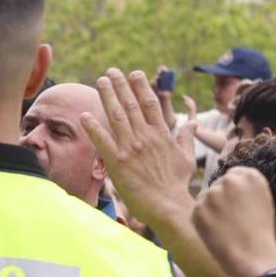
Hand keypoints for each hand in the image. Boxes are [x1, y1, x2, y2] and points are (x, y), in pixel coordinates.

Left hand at [83, 70, 195, 225]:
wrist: (168, 205)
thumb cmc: (177, 184)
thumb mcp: (186, 158)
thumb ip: (186, 138)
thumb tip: (192, 123)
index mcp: (161, 134)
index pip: (149, 104)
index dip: (141, 87)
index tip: (134, 74)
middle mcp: (145, 137)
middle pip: (131, 105)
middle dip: (120, 86)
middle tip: (111, 71)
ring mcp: (130, 148)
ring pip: (117, 116)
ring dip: (107, 97)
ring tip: (100, 82)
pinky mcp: (117, 162)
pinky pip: (102, 141)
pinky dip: (93, 128)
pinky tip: (83, 116)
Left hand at [193, 165, 275, 276]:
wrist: (252, 254)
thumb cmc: (261, 232)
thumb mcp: (262, 201)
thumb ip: (246, 189)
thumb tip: (229, 186)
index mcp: (251, 176)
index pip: (234, 174)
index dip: (233, 190)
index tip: (236, 201)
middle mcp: (230, 180)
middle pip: (218, 184)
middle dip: (221, 198)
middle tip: (230, 217)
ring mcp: (212, 194)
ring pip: (205, 197)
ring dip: (211, 208)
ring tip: (225, 226)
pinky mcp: (198, 208)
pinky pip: (197, 211)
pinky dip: (203, 220)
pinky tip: (216, 231)